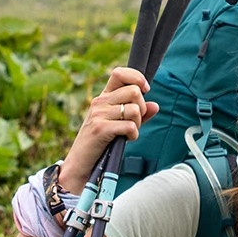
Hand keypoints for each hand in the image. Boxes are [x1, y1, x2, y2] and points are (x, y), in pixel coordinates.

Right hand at [60, 67, 157, 193]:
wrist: (82, 163)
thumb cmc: (102, 144)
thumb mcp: (120, 125)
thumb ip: (139, 115)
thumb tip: (156, 105)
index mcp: (104, 97)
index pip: (120, 73)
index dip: (137, 77)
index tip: (145, 90)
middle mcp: (100, 101)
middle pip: (134, 91)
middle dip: (142, 108)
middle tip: (134, 122)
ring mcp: (99, 114)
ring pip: (134, 108)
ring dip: (138, 123)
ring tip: (128, 132)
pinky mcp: (100, 128)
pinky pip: (130, 125)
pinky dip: (134, 134)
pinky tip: (126, 139)